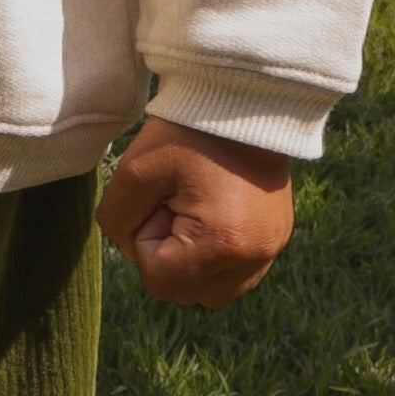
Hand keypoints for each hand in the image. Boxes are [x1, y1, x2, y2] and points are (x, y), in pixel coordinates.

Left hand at [99, 114, 293, 304]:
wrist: (240, 103)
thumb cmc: (184, 135)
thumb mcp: (134, 172)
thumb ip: (117, 223)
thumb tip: (134, 253)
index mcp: (222, 243)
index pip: (159, 282)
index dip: (147, 242)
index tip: (162, 201)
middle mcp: (255, 256)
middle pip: (186, 292)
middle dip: (169, 254)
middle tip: (179, 202)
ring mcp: (271, 251)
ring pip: (211, 291)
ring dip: (193, 261)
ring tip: (199, 210)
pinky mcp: (278, 240)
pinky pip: (236, 276)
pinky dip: (216, 256)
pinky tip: (215, 215)